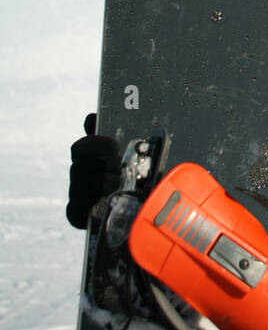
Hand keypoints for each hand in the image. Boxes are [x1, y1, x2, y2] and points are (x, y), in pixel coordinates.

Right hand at [66, 112, 120, 228]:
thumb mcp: (121, 154)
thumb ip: (106, 136)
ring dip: (106, 180)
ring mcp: (74, 194)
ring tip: (121, 181)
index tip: (115, 147)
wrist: (131, 209)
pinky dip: (97, 197)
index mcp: (84, 158)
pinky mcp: (74, 214)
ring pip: (84, 182)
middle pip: (82, 165)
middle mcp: (76, 175)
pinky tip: (111, 195)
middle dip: (106, 164)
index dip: (97, 145)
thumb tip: (90, 116)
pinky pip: (78, 202)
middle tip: (122, 166)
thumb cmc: (125, 177)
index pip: (79, 148)